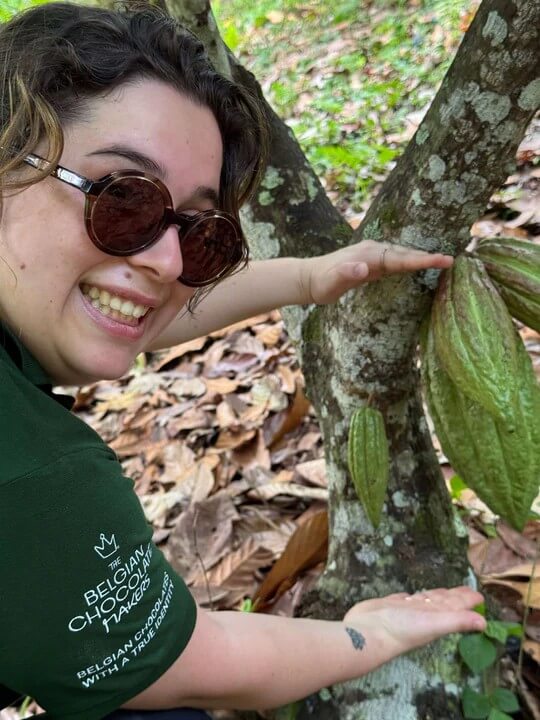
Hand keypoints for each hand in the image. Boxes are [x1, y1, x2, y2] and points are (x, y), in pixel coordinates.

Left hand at [302, 239, 453, 304]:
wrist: (309, 279)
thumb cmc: (321, 284)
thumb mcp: (331, 282)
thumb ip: (346, 274)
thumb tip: (363, 268)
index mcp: (370, 255)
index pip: (401, 258)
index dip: (423, 260)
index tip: (443, 260)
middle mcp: (374, 251)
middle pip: (406, 254)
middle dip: (428, 257)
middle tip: (452, 261)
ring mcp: (373, 255)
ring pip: (402, 256)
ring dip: (422, 257)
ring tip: (444, 261)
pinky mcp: (372, 263)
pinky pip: (396, 262)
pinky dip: (410, 262)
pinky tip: (419, 265)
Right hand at [343, 586, 484, 657]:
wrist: (368, 632)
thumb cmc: (401, 629)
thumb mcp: (434, 624)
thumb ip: (458, 621)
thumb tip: (485, 624)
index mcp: (436, 617)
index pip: (456, 606)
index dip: (467, 601)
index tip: (479, 596)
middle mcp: (423, 614)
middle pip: (443, 602)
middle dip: (454, 597)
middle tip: (465, 591)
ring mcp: (406, 610)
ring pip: (425, 600)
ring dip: (436, 596)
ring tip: (443, 593)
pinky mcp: (390, 605)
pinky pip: (406, 598)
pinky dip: (412, 596)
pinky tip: (412, 595)